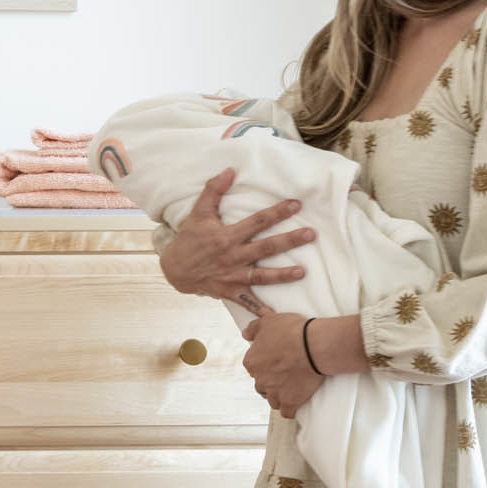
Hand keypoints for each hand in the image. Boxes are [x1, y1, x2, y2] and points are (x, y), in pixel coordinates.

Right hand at [159, 169, 314, 304]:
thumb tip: (230, 170)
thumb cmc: (189, 239)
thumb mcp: (198, 213)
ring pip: (261, 275)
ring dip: (282, 275)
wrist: (175, 269)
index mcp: (226, 236)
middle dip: (289, 241)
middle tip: (311, 235)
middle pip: (265, 248)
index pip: (257, 222)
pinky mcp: (230, 291)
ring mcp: (232, 276)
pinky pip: (247, 302)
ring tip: (302, 272)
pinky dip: (260, 311)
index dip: (277, 212)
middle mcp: (232, 256)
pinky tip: (276, 317)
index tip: (296, 205)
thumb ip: (214, 190)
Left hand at [245, 311, 328, 414]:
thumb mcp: (268, 321)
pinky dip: (291, 408)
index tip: (276, 360)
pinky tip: (296, 402)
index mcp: (251, 362)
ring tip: (292, 387)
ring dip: (279, 395)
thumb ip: (253, 328)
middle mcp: (259, 380)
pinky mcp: (289, 402)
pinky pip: (286, 412)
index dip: (265, 363)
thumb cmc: (292, 332)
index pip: (253, 367)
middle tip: (286, 373)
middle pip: (262, 385)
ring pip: (272, 400)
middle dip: (271, 381)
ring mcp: (274, 393)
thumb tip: (246, 333)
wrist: (313, 346)